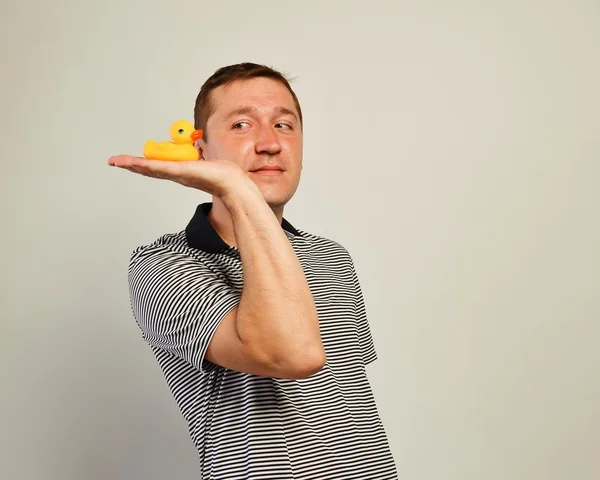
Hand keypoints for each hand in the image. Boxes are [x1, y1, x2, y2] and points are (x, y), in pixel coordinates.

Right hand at [108, 155, 253, 198]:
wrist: (233, 184)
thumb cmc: (224, 174)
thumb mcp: (206, 159)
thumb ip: (199, 154)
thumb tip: (198, 146)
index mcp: (180, 172)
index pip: (156, 168)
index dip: (141, 165)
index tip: (128, 162)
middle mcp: (176, 175)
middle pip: (148, 169)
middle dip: (129, 165)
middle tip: (113, 161)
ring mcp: (177, 174)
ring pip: (150, 169)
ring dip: (132, 165)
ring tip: (117, 162)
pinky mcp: (181, 172)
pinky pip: (160, 168)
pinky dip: (145, 165)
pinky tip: (134, 163)